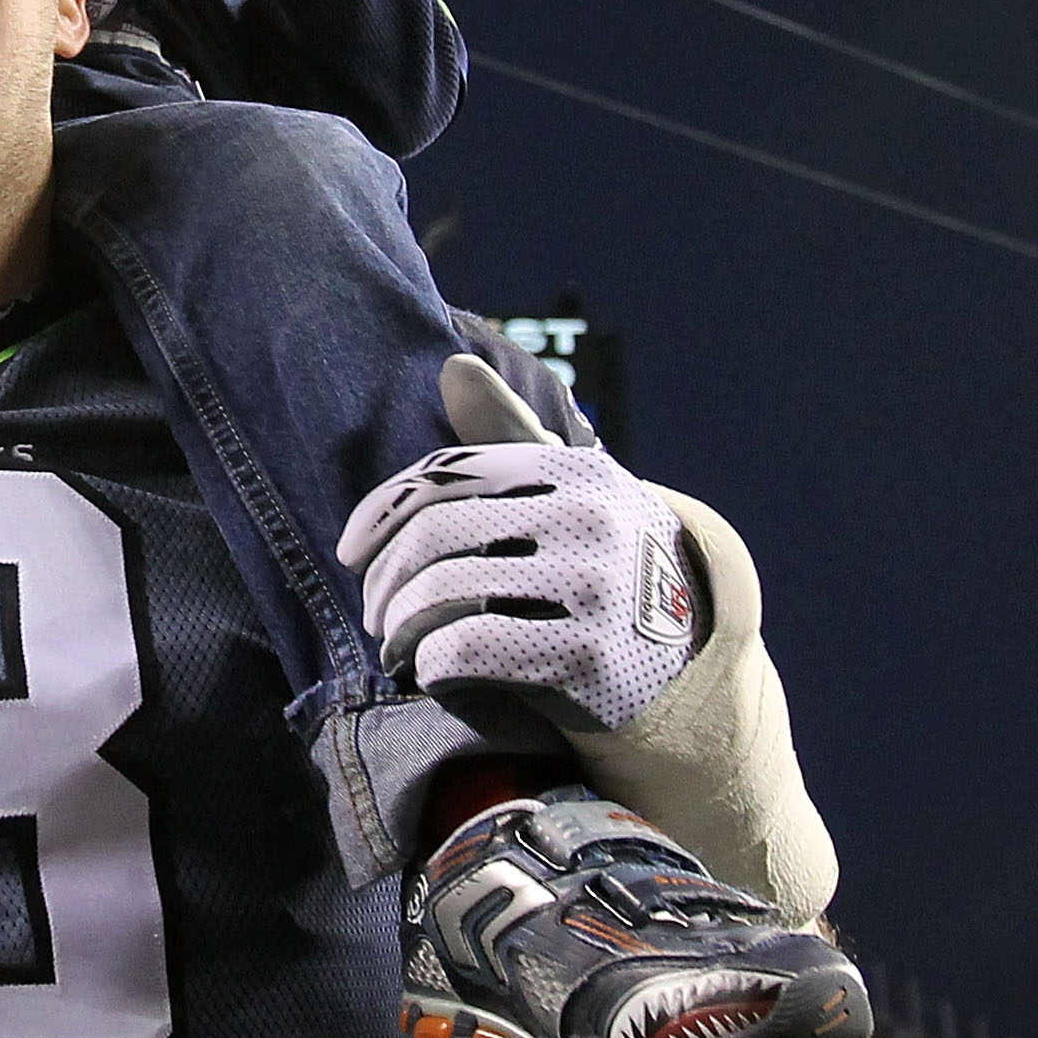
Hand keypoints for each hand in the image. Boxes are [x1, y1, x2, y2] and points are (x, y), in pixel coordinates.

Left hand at [334, 356, 702, 732]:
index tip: (353, 553)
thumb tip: (453, 366)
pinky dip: (432, 663)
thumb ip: (507, 433)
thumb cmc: (599, 561)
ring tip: (396, 648)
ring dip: (400, 628)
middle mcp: (589, 517)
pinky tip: (432, 672)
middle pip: (437, 535)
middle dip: (386, 580)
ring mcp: (593, 586)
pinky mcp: (588, 655)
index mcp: (576, 468)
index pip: (447, 474)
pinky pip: (468, 648)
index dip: (383, 513)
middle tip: (374, 613)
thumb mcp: (569, 492)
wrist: (684, 655)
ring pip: (444, 592)